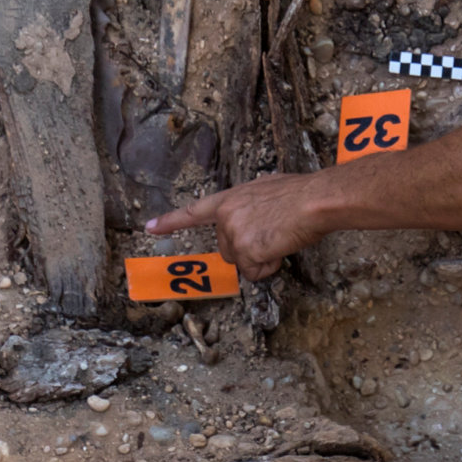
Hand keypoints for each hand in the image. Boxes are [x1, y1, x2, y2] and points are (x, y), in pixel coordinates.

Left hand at [144, 167, 345, 272]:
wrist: (312, 201)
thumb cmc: (300, 193)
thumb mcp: (267, 189)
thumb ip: (252, 204)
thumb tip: (260, 215)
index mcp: (230, 199)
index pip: (194, 212)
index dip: (170, 221)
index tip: (149, 228)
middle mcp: (225, 216)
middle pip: (228, 249)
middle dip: (250, 249)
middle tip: (273, 233)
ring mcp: (233, 234)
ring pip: (243, 263)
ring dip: (262, 258)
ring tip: (280, 236)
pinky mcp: (244, 251)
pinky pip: (256, 272)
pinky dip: (270, 266)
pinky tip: (281, 246)